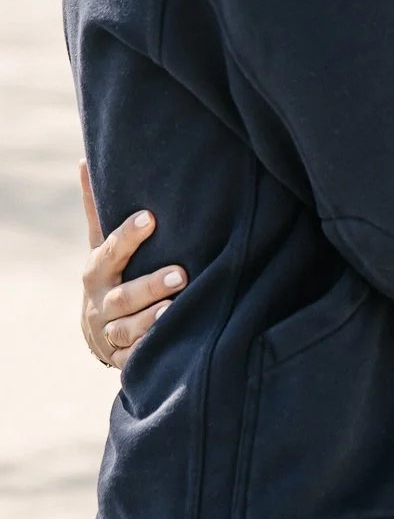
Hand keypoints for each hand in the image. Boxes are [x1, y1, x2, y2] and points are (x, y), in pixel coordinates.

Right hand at [79, 161, 186, 369]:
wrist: (98, 330)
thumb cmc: (110, 275)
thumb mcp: (101, 244)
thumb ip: (97, 207)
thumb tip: (86, 159)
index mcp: (98, 271)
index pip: (111, 251)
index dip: (129, 236)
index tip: (152, 217)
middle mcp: (102, 304)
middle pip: (124, 296)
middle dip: (151, 285)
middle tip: (182, 273)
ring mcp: (111, 334)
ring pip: (129, 330)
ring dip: (152, 321)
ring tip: (176, 309)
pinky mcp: (125, 358)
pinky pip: (137, 359)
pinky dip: (151, 352)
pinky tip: (173, 343)